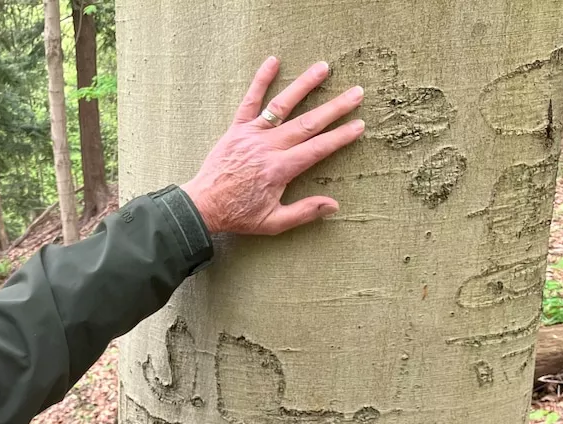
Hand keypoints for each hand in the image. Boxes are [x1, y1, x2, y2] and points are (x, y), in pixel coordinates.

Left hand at [181, 58, 364, 234]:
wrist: (203, 206)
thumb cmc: (239, 215)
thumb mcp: (273, 223)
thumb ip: (304, 212)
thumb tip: (334, 205)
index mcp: (280, 170)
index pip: (318, 149)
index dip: (340, 137)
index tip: (359, 125)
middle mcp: (269, 148)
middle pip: (308, 124)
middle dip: (334, 108)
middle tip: (356, 93)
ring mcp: (252, 135)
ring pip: (282, 106)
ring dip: (304, 85)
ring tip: (323, 68)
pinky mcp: (237, 129)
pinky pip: (249, 101)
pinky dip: (260, 81)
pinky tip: (273, 62)